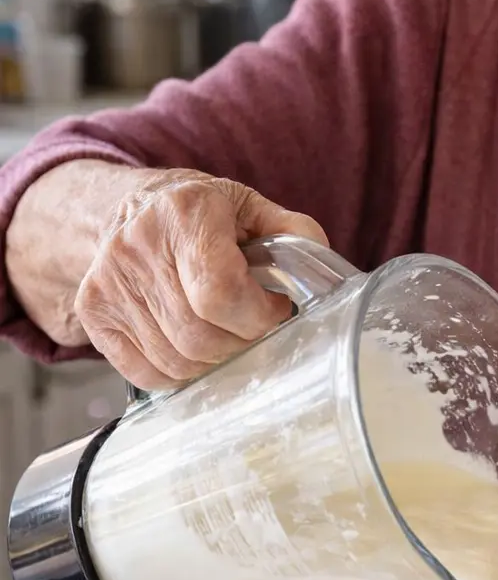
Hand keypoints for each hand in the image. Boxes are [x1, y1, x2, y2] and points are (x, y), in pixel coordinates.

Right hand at [73, 169, 329, 389]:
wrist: (128, 206)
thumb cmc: (199, 212)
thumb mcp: (248, 206)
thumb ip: (292, 232)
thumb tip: (322, 267)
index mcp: (186, 212)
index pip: (220, 291)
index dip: (257, 315)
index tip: (274, 309)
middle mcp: (139, 245)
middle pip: (199, 335)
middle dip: (241, 343)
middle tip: (253, 327)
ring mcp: (110, 281)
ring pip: (176, 360)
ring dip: (214, 361)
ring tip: (226, 335)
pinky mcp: (94, 312)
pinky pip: (147, 372)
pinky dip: (180, 374)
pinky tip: (195, 348)